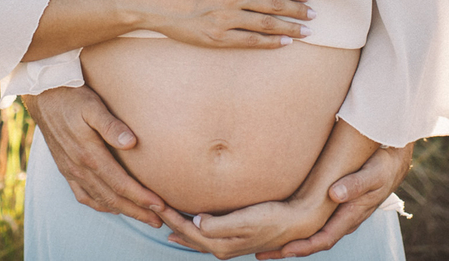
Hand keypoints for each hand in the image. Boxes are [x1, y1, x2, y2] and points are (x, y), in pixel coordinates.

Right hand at [22, 86, 165, 227]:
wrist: (43, 95)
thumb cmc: (73, 97)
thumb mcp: (93, 105)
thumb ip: (111, 125)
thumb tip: (132, 143)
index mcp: (88, 155)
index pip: (120, 184)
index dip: (141, 198)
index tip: (160, 206)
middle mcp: (79, 167)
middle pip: (112, 198)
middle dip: (137, 211)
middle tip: (159, 221)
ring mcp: (71, 170)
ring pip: (99, 200)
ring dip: (122, 211)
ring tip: (143, 216)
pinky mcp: (65, 169)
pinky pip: (83, 196)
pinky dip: (100, 205)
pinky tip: (111, 206)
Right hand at [138, 0, 314, 48]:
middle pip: (274, 4)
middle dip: (297, 10)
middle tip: (313, 15)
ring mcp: (225, 19)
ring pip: (267, 24)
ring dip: (291, 27)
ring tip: (306, 31)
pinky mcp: (216, 38)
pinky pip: (250, 41)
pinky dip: (270, 42)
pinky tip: (285, 42)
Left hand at [161, 198, 326, 259]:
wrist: (297, 223)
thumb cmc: (273, 218)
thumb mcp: (246, 221)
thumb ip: (219, 224)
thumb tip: (195, 221)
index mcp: (221, 244)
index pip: (187, 229)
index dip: (169, 215)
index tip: (153, 200)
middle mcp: (222, 247)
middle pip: (188, 235)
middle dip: (169, 221)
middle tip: (151, 205)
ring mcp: (229, 244)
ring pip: (196, 238)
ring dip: (180, 228)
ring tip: (166, 223)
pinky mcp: (236, 237)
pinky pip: (207, 236)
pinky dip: (193, 231)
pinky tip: (193, 226)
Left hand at [257, 144, 413, 258]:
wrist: (392, 164)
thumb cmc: (382, 168)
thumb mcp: (372, 174)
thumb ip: (355, 184)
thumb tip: (335, 194)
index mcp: (350, 217)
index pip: (324, 239)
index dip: (304, 246)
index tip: (284, 250)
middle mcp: (342, 221)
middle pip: (313, 242)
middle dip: (288, 249)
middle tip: (262, 253)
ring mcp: (338, 215)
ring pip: (311, 233)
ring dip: (289, 239)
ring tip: (264, 244)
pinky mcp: (334, 207)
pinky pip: (313, 222)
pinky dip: (296, 227)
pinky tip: (280, 223)